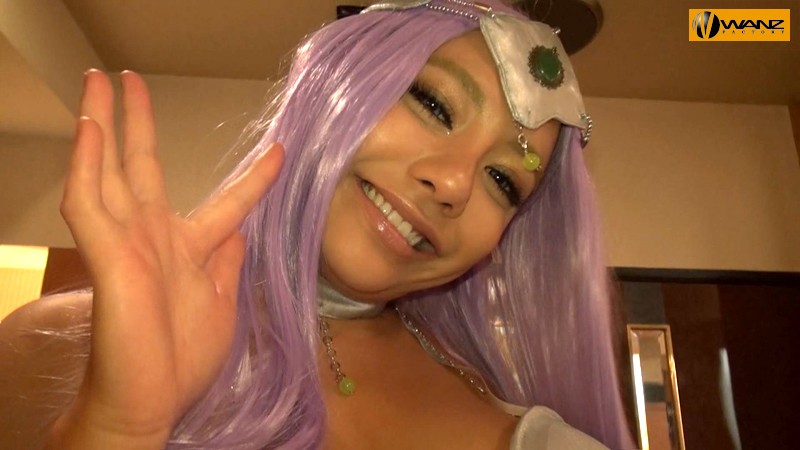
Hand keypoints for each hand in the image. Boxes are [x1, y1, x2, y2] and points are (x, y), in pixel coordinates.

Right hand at [55, 70, 282, 445]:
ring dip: (103, 124)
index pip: (227, 202)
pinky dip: (87, 163)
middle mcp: (153, 236)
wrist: (148, 401)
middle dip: (137, 123)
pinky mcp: (106, 255)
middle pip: (143, 166)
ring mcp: (126, 242)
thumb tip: (244, 229)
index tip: (280, 151)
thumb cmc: (182, 358)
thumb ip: (229, 261)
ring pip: (108, 170)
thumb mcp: (222, 301)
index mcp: (187, 248)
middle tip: (132, 79)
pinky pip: (89, 201)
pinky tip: (89, 128)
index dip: (253, 177)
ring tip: (100, 83)